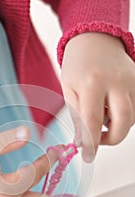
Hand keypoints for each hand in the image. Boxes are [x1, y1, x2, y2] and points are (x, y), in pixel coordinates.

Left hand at [61, 32, 134, 161]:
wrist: (95, 40)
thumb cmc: (78, 65)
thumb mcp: (69, 90)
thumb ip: (77, 117)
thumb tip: (82, 142)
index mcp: (92, 82)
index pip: (93, 121)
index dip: (91, 143)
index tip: (88, 156)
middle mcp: (116, 81)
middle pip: (123, 122)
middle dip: (111, 138)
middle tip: (98, 139)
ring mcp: (132, 80)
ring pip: (132, 117)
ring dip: (117, 125)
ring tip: (102, 114)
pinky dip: (125, 115)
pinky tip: (113, 107)